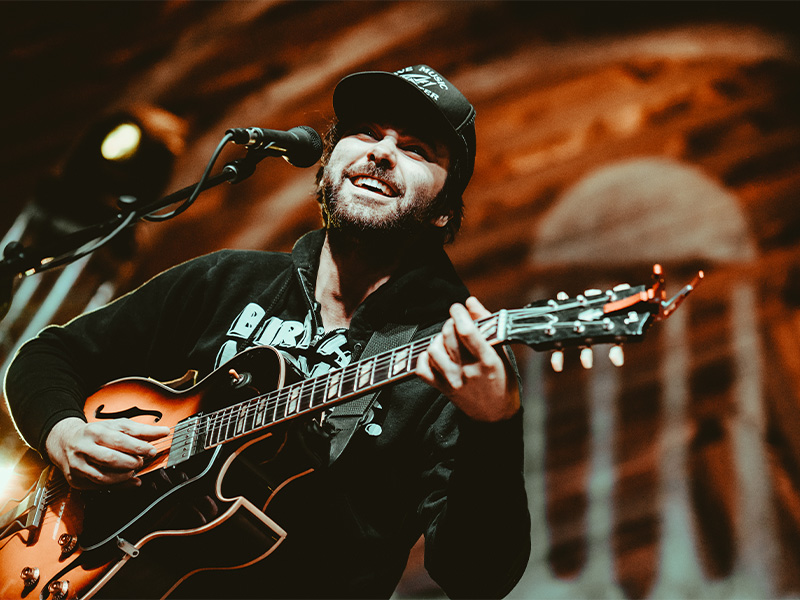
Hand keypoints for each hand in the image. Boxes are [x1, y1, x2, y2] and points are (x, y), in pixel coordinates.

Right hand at [45, 416, 169, 488]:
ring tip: (133, 471)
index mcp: (94, 432)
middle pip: (110, 459)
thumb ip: (142, 430)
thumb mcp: (117, 426)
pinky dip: (119, 486)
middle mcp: (83, 448)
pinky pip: (99, 487)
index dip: (137, 447)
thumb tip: (164, 432)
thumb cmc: (96, 433)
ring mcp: (77, 466)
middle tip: (141, 462)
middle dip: (130, 463)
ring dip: (124, 477)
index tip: (151, 450)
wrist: (65, 441)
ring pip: (103, 477)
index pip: (118, 440)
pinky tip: (130, 481)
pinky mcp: (76, 480)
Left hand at [416, 297, 519, 421]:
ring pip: (433, 349)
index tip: (457, 308)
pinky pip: (422, 369)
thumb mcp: (501, 353)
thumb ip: (486, 325)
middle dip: (450, 322)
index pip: (467, 331)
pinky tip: (436, 354)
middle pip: (448, 336)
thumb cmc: (502, 383)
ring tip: (447, 340)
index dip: (459, 314)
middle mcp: (468, 370)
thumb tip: (471, 302)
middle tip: (456, 323)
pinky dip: (425, 358)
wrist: (495, 417)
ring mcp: (453, 380)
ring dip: (438, 339)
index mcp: (487, 360)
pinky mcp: (442, 388)